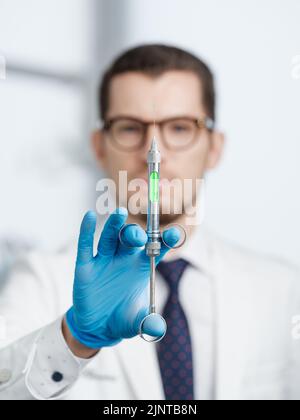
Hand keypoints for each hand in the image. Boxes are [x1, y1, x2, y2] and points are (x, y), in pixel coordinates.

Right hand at [65, 207, 178, 349]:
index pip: (156, 249)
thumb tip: (157, 329)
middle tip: (139, 236)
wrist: (98, 329)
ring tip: (119, 213)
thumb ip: (148, 324)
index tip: (174, 234)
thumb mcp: (137, 324)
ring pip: (110, 237)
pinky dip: (86, 230)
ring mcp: (105, 260)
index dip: (165, 240)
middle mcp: (125, 259)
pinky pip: (86, 246)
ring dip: (114, 225)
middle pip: (132, 239)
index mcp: (142, 268)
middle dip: (136, 235)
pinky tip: (89, 216)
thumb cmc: (122, 320)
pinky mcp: (85, 266)